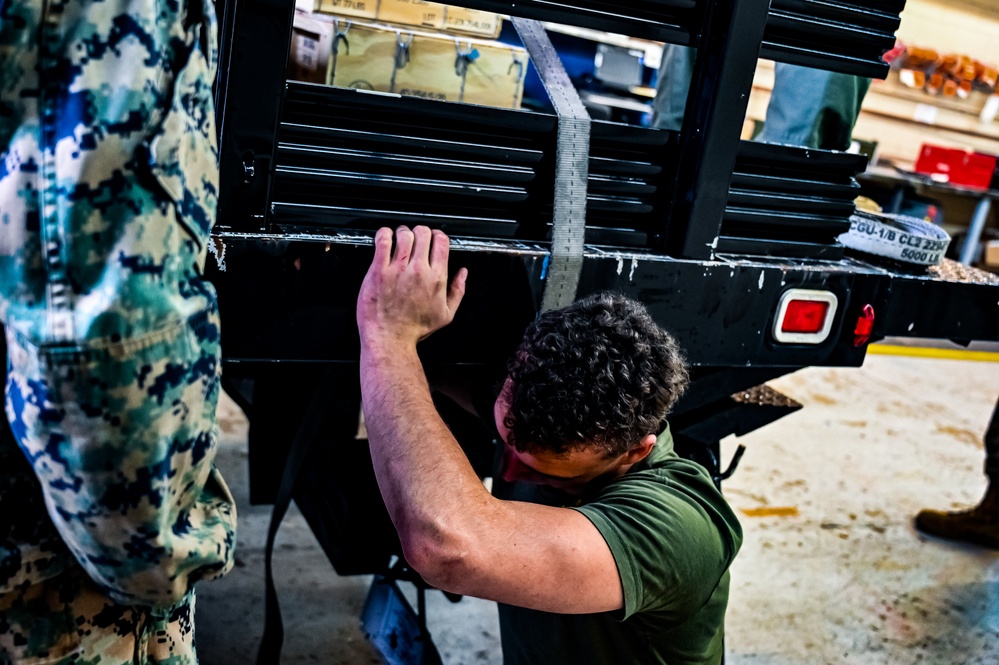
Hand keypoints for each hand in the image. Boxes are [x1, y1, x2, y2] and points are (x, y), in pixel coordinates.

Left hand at [357, 226, 467, 348]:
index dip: (437, 235)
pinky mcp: (378, 271)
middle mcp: (418, 271)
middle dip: (420, 232)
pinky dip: (384, 234)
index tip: (433, 237)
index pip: (441, 242)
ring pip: (404, 234)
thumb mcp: (446, 315)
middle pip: (423, 233)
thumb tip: (463, 274)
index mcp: (436, 278)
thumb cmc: (414, 329)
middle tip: (415, 238)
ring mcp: (397, 269)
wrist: (389, 338)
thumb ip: (458, 291)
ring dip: (403, 232)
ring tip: (399, 238)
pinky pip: (383, 241)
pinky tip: (385, 237)